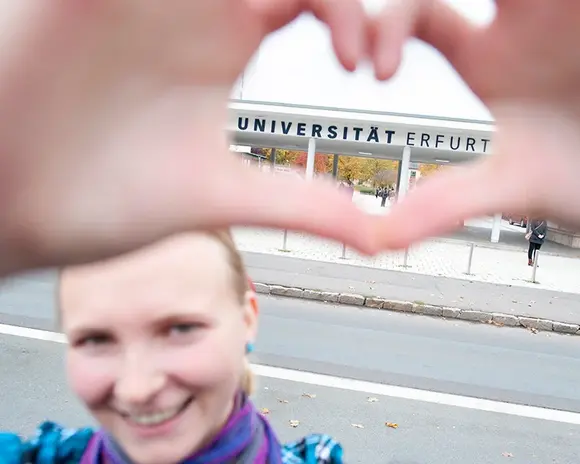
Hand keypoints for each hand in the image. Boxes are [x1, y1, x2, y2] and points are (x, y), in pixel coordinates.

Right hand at [0, 0, 376, 273]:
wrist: (12, 207)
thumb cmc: (105, 201)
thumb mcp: (219, 196)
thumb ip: (299, 205)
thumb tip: (376, 236)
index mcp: (224, 44)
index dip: (352, 16)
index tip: (365, 70)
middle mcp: (190, 5)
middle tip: (353, 37)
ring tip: (268, 7)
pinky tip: (202, 2)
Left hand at [370, 0, 579, 248]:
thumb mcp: (512, 187)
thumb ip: (447, 205)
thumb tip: (375, 239)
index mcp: (488, 57)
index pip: (419, 14)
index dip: (385, 29)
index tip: (376, 76)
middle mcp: (521, 21)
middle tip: (372, 9)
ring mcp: (561, 8)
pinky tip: (553, 5)